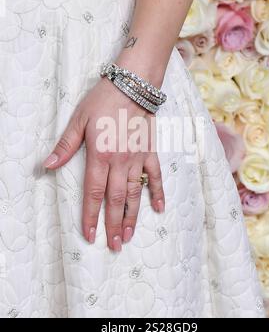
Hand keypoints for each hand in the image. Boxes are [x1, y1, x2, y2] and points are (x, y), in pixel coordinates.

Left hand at [43, 73, 164, 251]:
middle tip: (113, 245)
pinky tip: (159, 209)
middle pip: (116, 200)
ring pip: (135, 193)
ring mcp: (138, 158)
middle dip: (113, 224)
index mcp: (100, 156)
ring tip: (129, 235)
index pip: (94, 193)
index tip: (90, 235)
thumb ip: (65, 146)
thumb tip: (47, 166)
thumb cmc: (103, 101)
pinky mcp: (150, 152)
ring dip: (132, 216)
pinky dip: (157, 192)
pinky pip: (155, 176)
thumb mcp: (78, 121)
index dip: (91, 216)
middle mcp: (120, 162)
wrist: (133, 86)